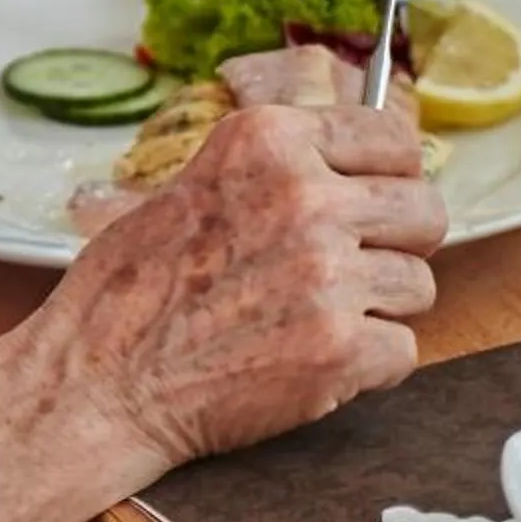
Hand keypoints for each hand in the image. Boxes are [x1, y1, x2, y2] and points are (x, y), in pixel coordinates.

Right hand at [33, 102, 449, 486]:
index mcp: (268, 142)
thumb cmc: (129, 293)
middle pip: (425, 211)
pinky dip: (370, 367)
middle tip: (361, 267)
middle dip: (401, 243)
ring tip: (318, 322)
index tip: (382, 194)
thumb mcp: (192, 183)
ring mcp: (328, 276)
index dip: (392, 173)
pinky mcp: (338, 349)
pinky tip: (318, 364)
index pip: (391, 136)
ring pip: (418, 285)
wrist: (95, 385)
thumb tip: (354, 162)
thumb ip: (275, 168)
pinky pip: (404, 350)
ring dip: (379, 310)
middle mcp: (307, 199)